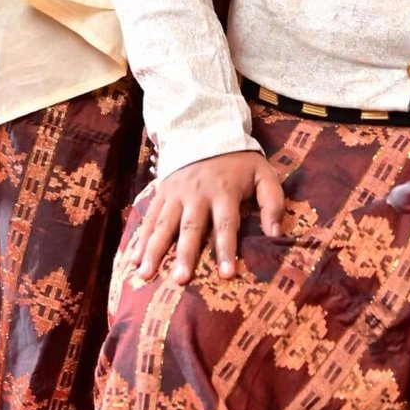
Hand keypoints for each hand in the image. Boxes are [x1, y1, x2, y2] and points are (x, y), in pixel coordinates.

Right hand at [123, 151, 287, 283]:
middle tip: (180, 280)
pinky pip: (149, 218)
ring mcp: (175, 194)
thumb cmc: (239, 160)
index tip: (227, 275)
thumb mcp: (264, 174)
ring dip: (154, 250)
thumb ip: (273, 202)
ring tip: (146, 274)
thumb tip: (276, 233)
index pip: (226, 225)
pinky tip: (133, 260)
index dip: (226, 250)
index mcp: (224, 192)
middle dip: (184, 255)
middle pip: (190, 228)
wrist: (205, 129)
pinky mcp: (161, 193)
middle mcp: (196, 195)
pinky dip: (140, 239)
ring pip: (163, 225)